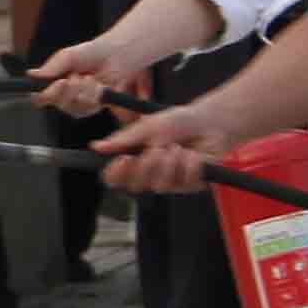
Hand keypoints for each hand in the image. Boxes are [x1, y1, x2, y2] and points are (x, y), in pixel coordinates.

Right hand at [31, 37, 146, 120]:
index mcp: (55, 84)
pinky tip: (99, 84)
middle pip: (58, 103)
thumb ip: (51, 67)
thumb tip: (31, 74)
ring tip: (89, 77)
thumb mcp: (68, 56)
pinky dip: (95, 94)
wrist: (118, 54)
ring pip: (74, 107)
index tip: (57, 83)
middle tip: (75, 77)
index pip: (41, 97)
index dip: (45, 95)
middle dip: (68, 90)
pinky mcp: (96, 106)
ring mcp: (81, 103)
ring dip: (83, 91)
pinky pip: (90, 108)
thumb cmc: (93, 52)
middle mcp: (66, 96)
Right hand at [89, 101, 234, 195]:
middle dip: (147, 166)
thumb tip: (96, 146)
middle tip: (158, 149)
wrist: (210, 122)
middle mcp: (149, 175)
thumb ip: (124, 138)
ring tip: (178, 147)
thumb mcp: (149, 125)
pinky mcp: (190, 185)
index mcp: (134, 160)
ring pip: (160, 185)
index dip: (116, 173)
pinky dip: (189, 164)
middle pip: (135, 185)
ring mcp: (170, 182)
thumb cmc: (179, 122)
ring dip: (170, 163)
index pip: (114, 178)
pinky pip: (184, 181)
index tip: (123, 159)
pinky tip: (193, 153)